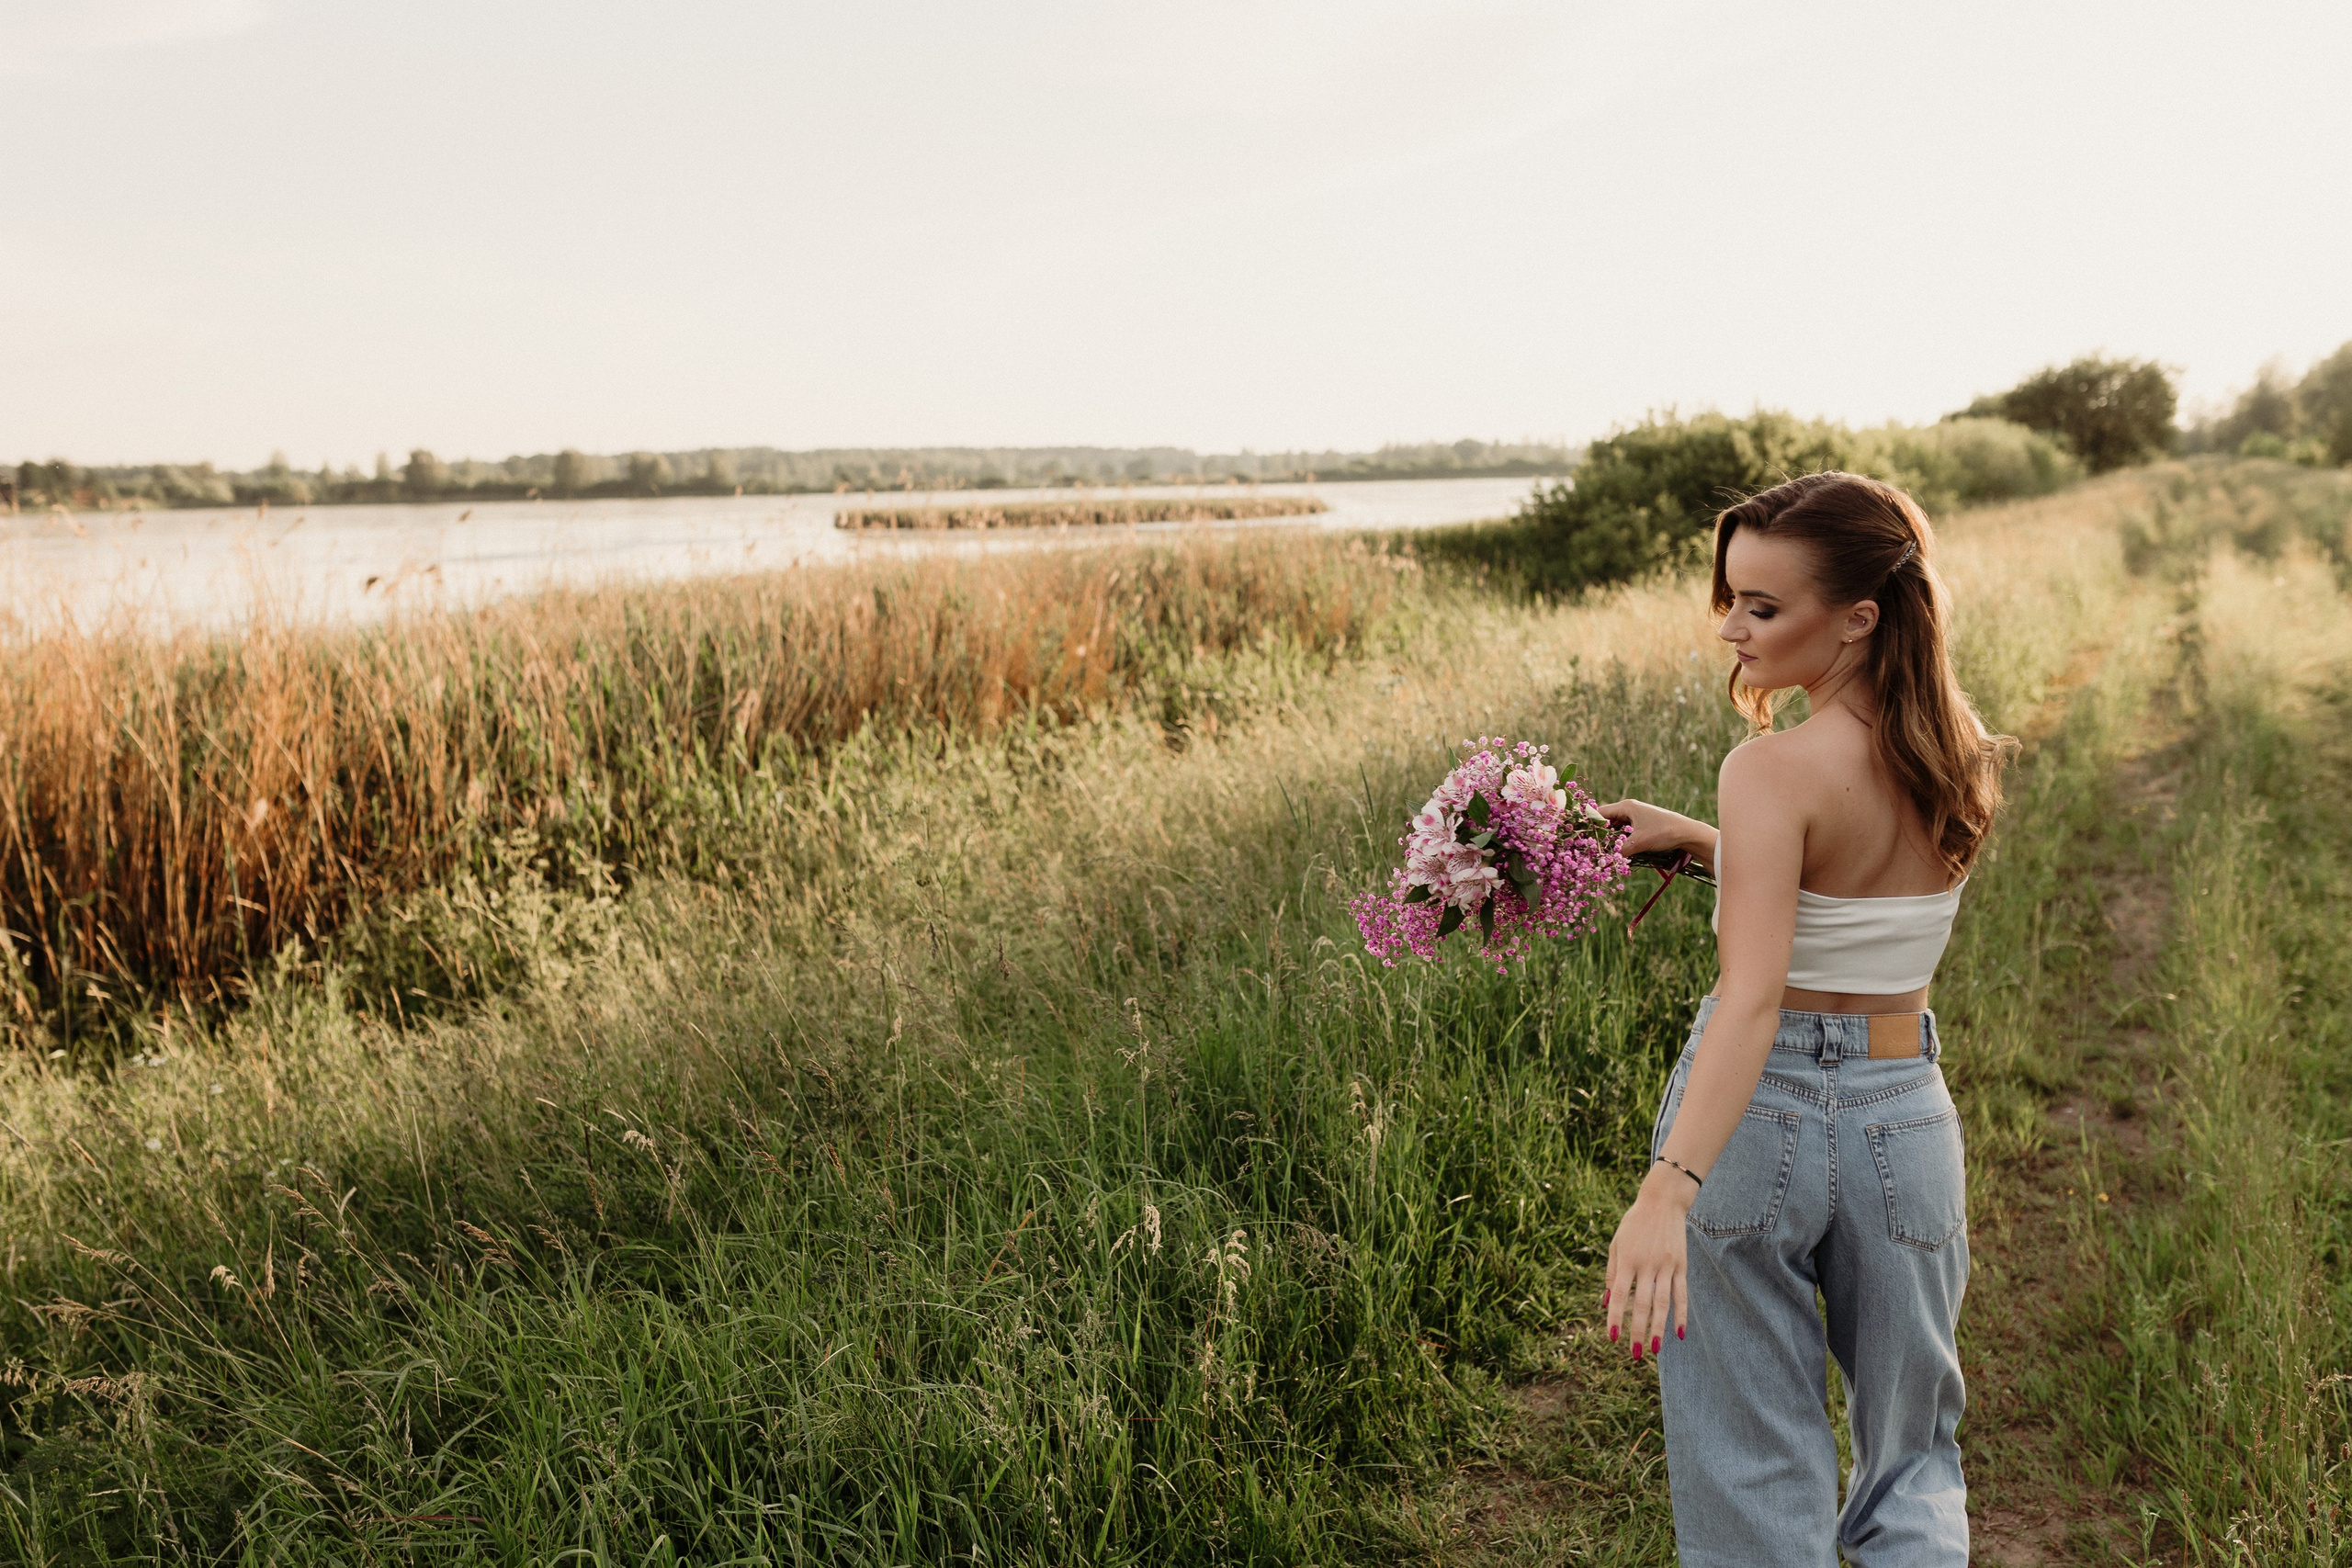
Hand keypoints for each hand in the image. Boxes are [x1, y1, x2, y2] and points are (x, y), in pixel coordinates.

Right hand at [1596, 798, 1709, 862]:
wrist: (1688, 833)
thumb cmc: (1663, 832)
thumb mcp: (1639, 843)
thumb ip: (1620, 851)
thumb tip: (1607, 860)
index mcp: (1626, 806)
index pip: (1600, 812)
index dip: (1589, 823)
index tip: (1581, 836)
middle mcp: (1630, 808)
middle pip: (1607, 818)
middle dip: (1599, 832)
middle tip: (1590, 846)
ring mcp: (1638, 815)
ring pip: (1617, 825)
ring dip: (1611, 836)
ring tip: (1603, 849)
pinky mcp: (1644, 823)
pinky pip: (1626, 829)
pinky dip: (1621, 837)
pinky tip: (1619, 848)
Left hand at [1604, 1164, 1693, 1360]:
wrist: (1662, 1202)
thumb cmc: (1634, 1225)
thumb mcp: (1616, 1244)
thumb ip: (1612, 1273)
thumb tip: (1607, 1303)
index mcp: (1627, 1260)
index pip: (1620, 1295)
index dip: (1616, 1317)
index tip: (1612, 1337)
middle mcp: (1647, 1265)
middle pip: (1642, 1304)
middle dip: (1637, 1330)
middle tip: (1634, 1354)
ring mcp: (1666, 1266)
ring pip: (1663, 1303)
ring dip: (1659, 1328)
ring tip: (1655, 1350)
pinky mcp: (1681, 1265)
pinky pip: (1682, 1294)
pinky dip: (1681, 1314)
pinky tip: (1680, 1333)